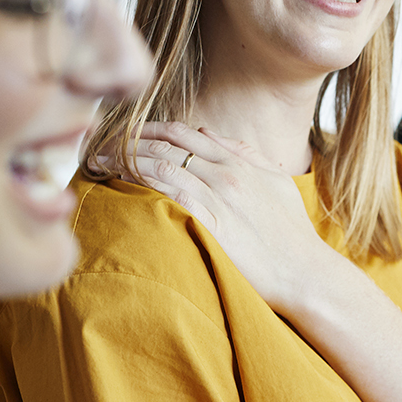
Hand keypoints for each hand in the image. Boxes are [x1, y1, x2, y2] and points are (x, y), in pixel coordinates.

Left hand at [119, 121, 343, 313]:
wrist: (305, 272)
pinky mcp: (210, 220)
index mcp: (239, 161)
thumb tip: (210, 135)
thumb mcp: (276, 183)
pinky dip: (140, 178)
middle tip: (98, 145)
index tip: (124, 134)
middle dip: (126, 139)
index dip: (148, 128)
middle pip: (165, 143)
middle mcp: (226, 172)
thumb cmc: (292, 235)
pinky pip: (167, 189)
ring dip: (123, 157)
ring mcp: (218, 195)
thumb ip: (245, 154)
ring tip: (97, 161)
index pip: (183, 132)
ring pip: (160, 162)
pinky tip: (119, 180)